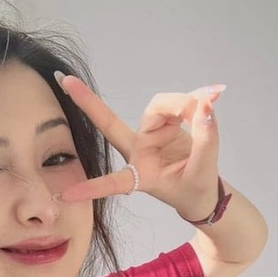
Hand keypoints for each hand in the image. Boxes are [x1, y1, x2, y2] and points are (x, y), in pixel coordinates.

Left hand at [57, 75, 225, 219]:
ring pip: (157, 107)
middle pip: (112, 123)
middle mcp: (137, 153)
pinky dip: (194, 100)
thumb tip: (206, 104)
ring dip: (181, 104)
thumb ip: (205, 139)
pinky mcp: (162, 125)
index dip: (91, 188)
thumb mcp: (203, 171)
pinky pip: (175, 104)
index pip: (112, 183)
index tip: (65, 195)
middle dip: (88, 102)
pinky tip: (212, 96)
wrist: (203, 190)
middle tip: (66, 81)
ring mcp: (148, 136)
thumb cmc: (194, 189)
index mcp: (139, 176)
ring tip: (205, 110)